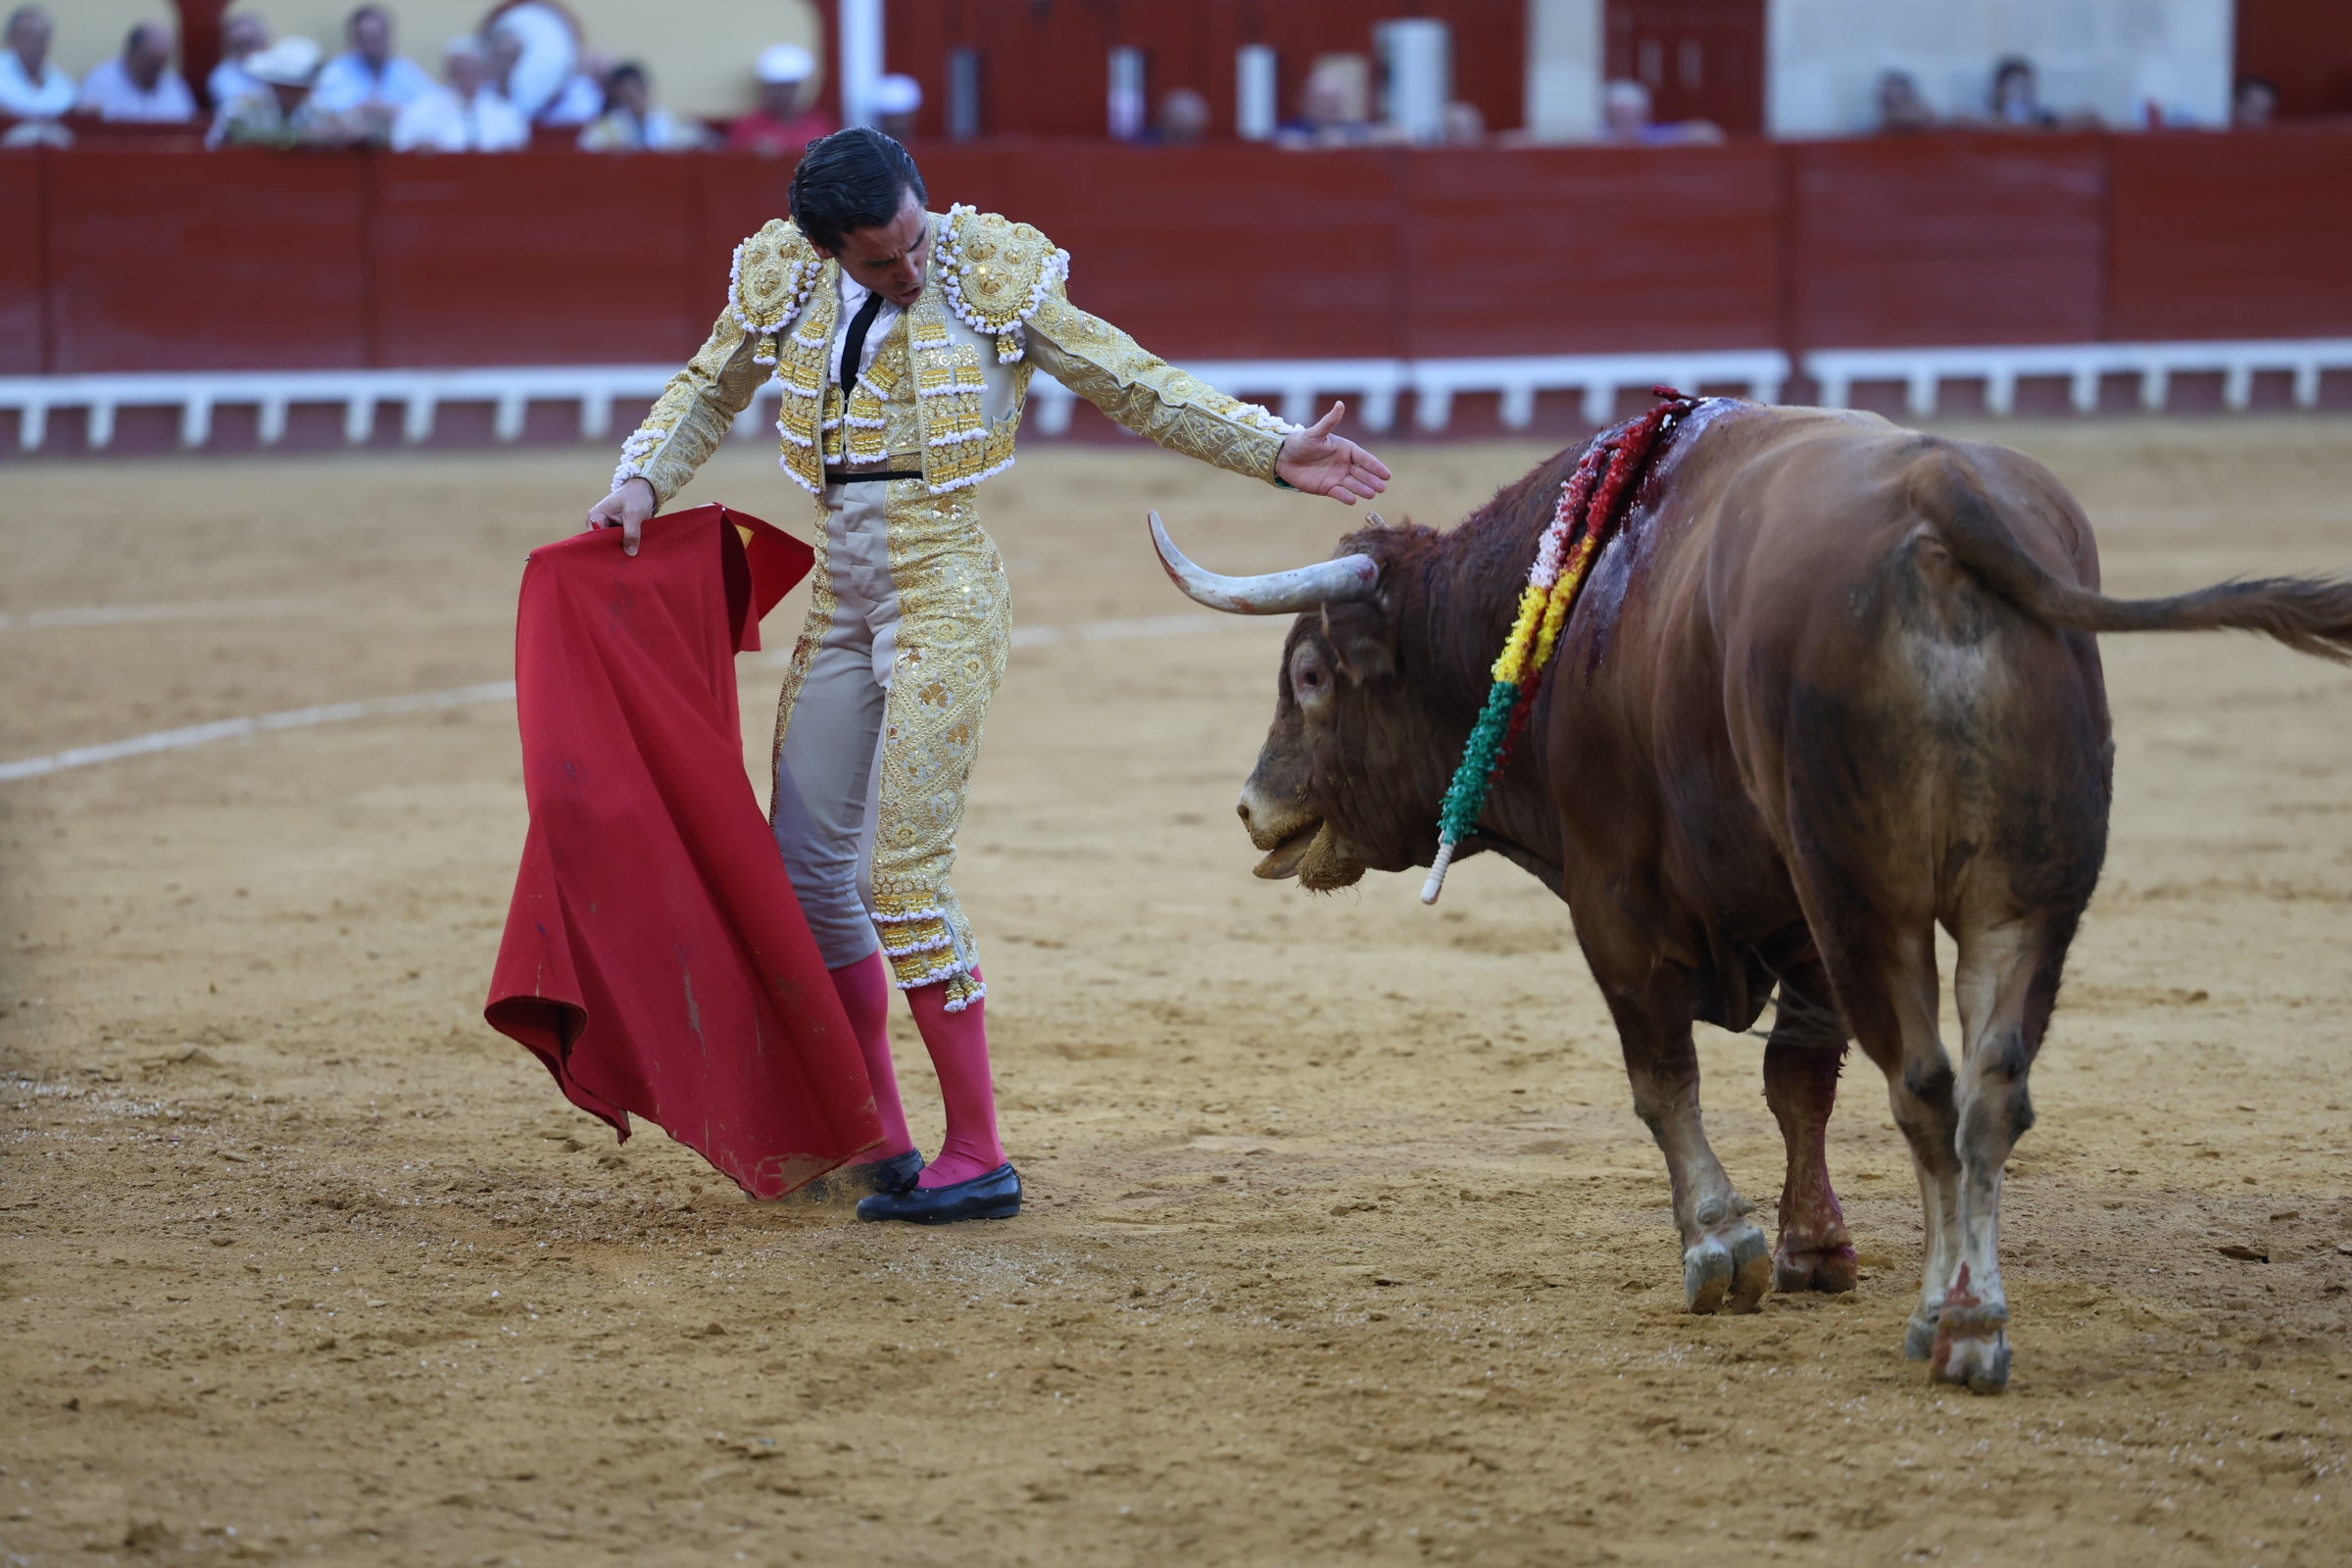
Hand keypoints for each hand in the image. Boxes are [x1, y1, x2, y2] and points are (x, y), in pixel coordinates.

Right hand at [585, 477, 656, 556]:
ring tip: (632, 557)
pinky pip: (620, 542)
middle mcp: (597, 524)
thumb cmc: (635, 497)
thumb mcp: (634, 514)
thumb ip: (631, 533)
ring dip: (622, 549)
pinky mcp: (616, 530)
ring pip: (613, 544)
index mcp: (595, 517)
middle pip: (604, 543)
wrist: (644, 490)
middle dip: (616, 550)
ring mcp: (606, 528)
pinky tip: (634, 552)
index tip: (619, 557)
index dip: (607, 549)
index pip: (596, 539)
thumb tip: (630, 553)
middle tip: (628, 560)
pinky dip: (627, 545)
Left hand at [1275, 402, 1391, 504]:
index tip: (1387, 474)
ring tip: (1372, 494)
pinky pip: (1339, 493)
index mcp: (1345, 449)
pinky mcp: (1327, 488)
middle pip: (1362, 473)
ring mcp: (1336, 476)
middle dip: (1372, 480)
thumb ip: (1329, 421)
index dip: (1375, 466)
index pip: (1364, 458)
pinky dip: (1345, 496)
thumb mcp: (1316, 432)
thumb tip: (1340, 404)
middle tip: (1382, 487)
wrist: (1284, 457)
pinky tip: (1353, 500)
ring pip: (1353, 484)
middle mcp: (1344, 464)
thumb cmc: (1301, 441)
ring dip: (1362, 489)